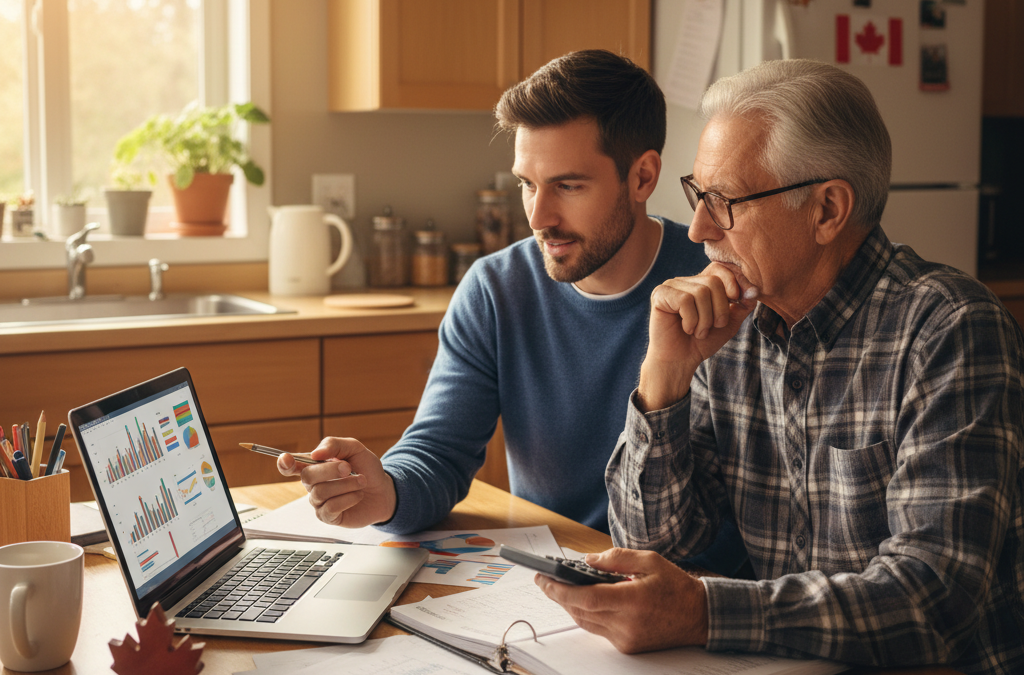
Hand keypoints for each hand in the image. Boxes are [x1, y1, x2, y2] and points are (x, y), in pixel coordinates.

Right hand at [277, 437, 396, 527]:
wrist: (384, 490)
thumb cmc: (366, 469)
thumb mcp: (354, 448)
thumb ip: (334, 445)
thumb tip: (315, 453)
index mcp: (315, 465)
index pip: (291, 465)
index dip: (284, 463)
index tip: (285, 459)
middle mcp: (313, 484)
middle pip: (307, 476)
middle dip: (330, 470)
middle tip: (350, 468)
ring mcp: (319, 501)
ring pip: (320, 492)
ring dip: (346, 484)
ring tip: (361, 482)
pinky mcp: (328, 516)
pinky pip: (330, 507)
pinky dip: (348, 499)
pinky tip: (357, 495)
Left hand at [535, 548, 708, 653]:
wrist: (699, 617)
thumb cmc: (676, 587)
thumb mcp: (649, 561)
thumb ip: (616, 558)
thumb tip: (588, 560)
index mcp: (632, 600)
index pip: (586, 598)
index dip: (561, 590)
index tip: (545, 579)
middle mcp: (627, 624)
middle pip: (580, 611)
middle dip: (558, 595)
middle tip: (543, 580)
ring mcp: (626, 638)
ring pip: (586, 622)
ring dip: (569, 605)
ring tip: (556, 588)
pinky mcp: (627, 646)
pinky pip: (598, 630)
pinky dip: (586, 614)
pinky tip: (580, 601)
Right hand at [637, 263, 757, 410]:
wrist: (679, 361)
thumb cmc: (702, 342)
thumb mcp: (729, 322)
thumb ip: (743, 305)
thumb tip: (754, 290)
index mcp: (701, 283)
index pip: (720, 268)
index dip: (734, 281)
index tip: (738, 300)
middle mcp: (685, 281)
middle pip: (714, 281)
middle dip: (720, 309)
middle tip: (713, 326)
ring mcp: (671, 286)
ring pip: (701, 292)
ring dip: (705, 319)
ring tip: (698, 331)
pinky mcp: (660, 295)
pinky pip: (685, 300)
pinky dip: (691, 320)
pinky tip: (686, 328)